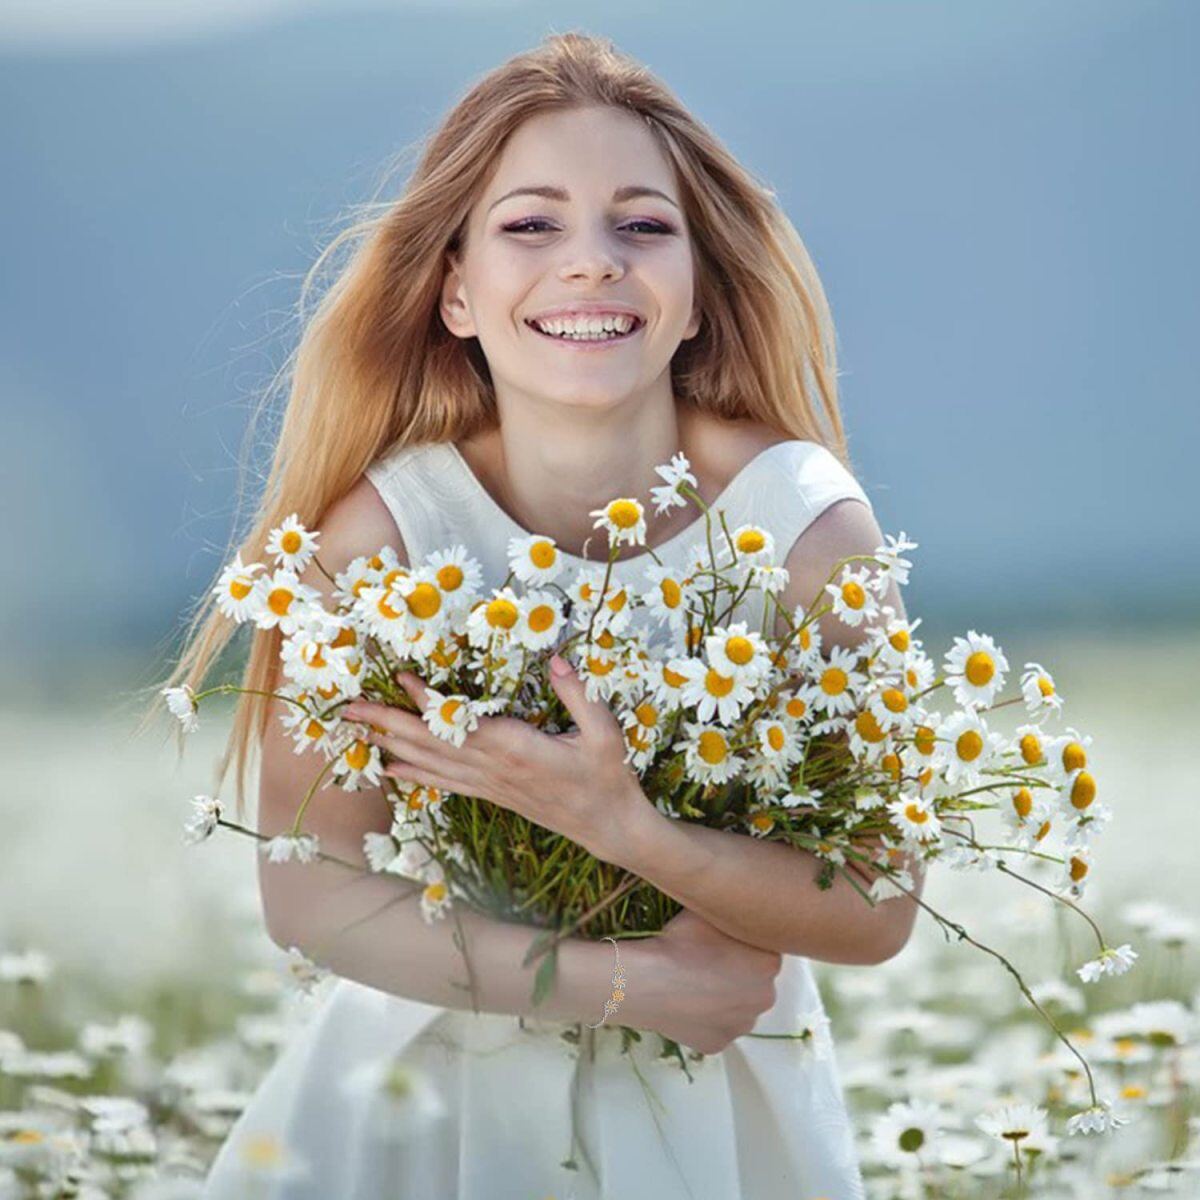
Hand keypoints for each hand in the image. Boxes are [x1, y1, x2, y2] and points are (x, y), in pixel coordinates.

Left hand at [341, 655, 650, 859]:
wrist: (607, 826)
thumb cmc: (608, 777)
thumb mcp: (605, 732)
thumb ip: (579, 694)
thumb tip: (555, 658)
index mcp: (517, 748)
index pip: (463, 723)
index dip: (429, 702)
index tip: (400, 678)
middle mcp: (493, 769)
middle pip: (431, 744)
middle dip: (388, 723)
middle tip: (349, 706)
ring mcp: (488, 785)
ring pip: (430, 763)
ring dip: (391, 744)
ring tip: (356, 728)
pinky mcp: (490, 794)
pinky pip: (443, 782)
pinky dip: (413, 774)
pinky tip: (388, 767)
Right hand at [638, 908, 783, 1054]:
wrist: (648, 981)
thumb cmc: (680, 941)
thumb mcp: (710, 910)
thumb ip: (734, 913)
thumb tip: (738, 910)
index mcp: (769, 962)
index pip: (763, 951)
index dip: (741, 945)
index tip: (720, 942)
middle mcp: (765, 997)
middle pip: (755, 982)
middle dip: (737, 974)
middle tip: (706, 962)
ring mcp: (742, 1025)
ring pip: (737, 1008)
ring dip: (723, 998)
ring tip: (694, 984)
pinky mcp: (719, 1045)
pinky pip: (716, 1028)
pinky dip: (705, 1019)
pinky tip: (686, 1004)